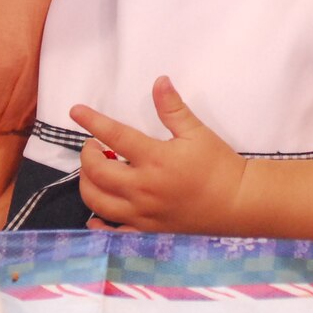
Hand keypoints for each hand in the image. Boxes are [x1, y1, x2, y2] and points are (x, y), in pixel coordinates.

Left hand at [70, 77, 246, 232]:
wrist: (238, 204)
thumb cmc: (218, 165)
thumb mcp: (197, 132)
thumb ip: (173, 108)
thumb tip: (159, 80)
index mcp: (155, 159)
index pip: (114, 136)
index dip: (91, 121)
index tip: (75, 111)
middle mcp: (143, 188)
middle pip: (97, 172)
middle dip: (87, 155)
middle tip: (93, 145)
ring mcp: (143, 213)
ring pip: (98, 202)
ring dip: (87, 184)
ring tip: (96, 172)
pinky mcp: (148, 230)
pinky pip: (113, 231)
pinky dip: (98, 224)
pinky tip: (95, 215)